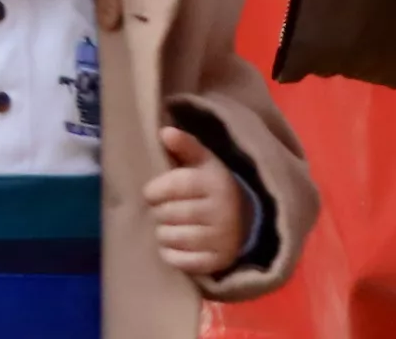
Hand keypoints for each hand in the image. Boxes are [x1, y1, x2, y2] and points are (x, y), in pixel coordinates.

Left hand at [146, 124, 252, 279]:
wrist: (244, 220)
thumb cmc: (211, 186)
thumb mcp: (203, 162)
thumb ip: (185, 145)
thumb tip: (165, 132)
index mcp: (217, 183)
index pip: (175, 186)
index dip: (154, 190)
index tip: (151, 193)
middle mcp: (223, 211)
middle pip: (170, 213)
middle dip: (158, 212)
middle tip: (160, 211)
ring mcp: (224, 238)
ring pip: (173, 237)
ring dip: (162, 233)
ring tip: (165, 226)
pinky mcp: (221, 261)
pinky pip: (183, 262)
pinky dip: (171, 254)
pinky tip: (172, 245)